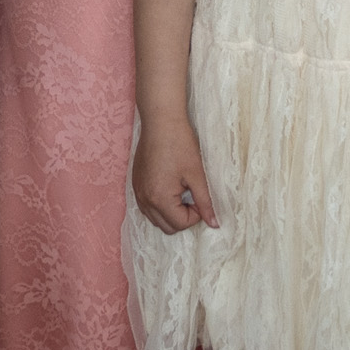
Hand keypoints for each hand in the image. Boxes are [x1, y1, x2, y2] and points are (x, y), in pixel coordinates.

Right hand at [132, 115, 215, 234]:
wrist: (160, 122)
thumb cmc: (180, 144)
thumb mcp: (197, 175)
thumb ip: (205, 202)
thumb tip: (214, 223)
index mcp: (159, 199)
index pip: (180, 224)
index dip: (196, 214)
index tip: (199, 194)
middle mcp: (144, 199)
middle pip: (166, 227)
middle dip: (183, 217)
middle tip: (192, 195)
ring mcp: (137, 192)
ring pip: (155, 219)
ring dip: (170, 213)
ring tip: (181, 191)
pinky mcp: (136, 184)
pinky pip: (147, 207)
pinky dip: (160, 205)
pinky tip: (169, 187)